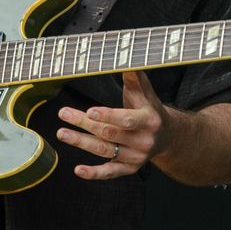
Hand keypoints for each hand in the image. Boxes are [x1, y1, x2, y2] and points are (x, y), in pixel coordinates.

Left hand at [56, 71, 177, 180]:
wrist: (167, 136)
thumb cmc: (150, 109)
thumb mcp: (146, 93)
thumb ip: (134, 77)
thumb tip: (124, 56)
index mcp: (149, 120)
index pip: (127, 119)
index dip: (108, 116)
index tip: (90, 111)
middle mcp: (144, 140)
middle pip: (109, 133)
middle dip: (85, 124)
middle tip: (64, 113)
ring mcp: (136, 157)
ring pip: (105, 150)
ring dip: (81, 142)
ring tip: (62, 133)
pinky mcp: (129, 169)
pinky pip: (110, 172)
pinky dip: (94, 173)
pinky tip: (78, 170)